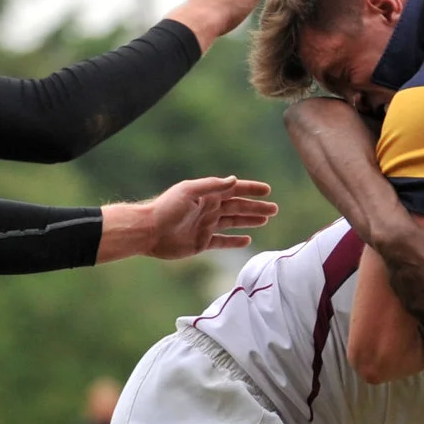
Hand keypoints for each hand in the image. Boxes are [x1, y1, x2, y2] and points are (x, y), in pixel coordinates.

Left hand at [101, 175, 277, 260]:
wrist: (149, 232)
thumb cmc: (166, 208)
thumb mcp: (189, 192)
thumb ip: (212, 186)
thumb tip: (234, 180)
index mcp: (207, 195)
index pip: (234, 190)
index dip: (251, 190)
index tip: (268, 190)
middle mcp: (209, 209)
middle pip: (238, 207)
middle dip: (256, 207)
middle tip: (274, 209)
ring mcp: (206, 226)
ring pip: (233, 222)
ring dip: (249, 221)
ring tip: (265, 220)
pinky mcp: (201, 242)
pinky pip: (222, 241)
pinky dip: (235, 241)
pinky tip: (247, 240)